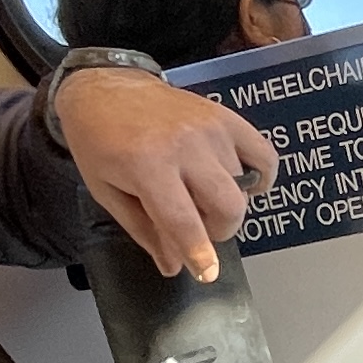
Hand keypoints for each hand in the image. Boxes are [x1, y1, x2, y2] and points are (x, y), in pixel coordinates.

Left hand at [56, 65, 274, 281]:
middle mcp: (185, 145)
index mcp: (147, 166)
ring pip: (241, 186)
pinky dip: (261, 176)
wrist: (103, 89)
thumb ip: (144, 230)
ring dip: (225, 201)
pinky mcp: (226, 118)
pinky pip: (264, 155)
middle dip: (218, 230)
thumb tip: (174, 266)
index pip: (183, 220)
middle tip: (198, 227)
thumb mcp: (108, 192)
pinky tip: (243, 182)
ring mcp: (210, 129)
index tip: (208, 273)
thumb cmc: (99, 142)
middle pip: (227, 206)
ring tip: (200, 193)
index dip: (199, 253)